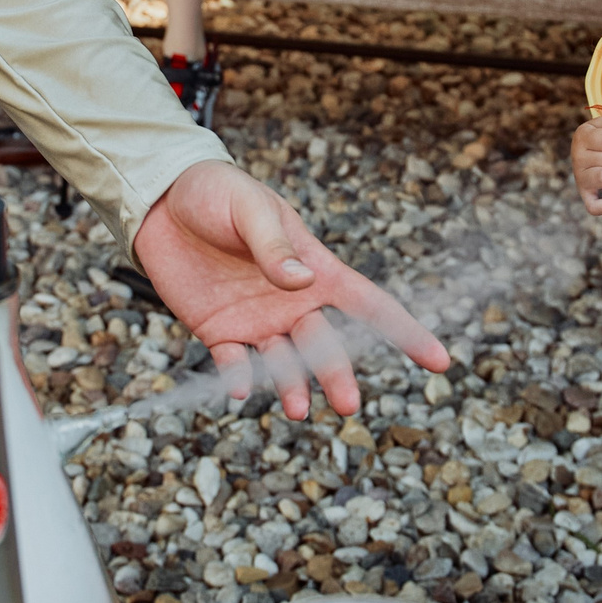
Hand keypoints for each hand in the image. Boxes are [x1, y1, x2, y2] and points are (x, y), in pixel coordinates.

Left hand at [134, 159, 449, 416]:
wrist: (162, 200)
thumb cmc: (217, 192)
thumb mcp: (248, 208)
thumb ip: (272, 246)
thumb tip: (301, 282)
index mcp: (316, 269)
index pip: (370, 304)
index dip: (406, 331)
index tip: (439, 360)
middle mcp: (293, 303)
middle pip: (326, 346)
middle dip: (338, 375)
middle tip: (349, 405)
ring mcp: (256, 320)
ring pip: (284, 364)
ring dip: (292, 387)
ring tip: (296, 409)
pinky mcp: (218, 331)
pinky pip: (234, 363)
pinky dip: (238, 379)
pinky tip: (238, 390)